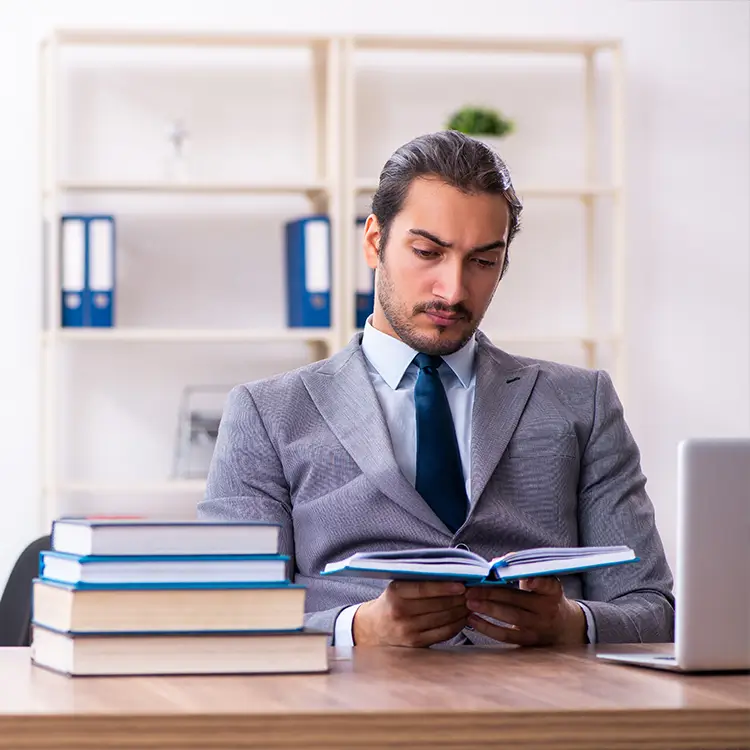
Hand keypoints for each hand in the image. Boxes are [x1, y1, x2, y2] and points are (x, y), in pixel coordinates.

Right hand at [353, 580, 468, 646]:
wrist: (374, 628)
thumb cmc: (392, 601)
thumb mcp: (398, 586)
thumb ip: (419, 580)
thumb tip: (450, 573)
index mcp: (395, 593)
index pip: (423, 588)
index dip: (444, 587)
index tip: (462, 584)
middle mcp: (400, 613)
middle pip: (438, 605)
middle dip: (459, 598)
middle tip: (473, 592)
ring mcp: (408, 631)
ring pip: (443, 619)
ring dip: (461, 610)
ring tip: (471, 603)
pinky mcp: (416, 644)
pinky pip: (443, 634)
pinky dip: (457, 625)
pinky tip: (464, 617)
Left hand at [465, 576, 586, 645]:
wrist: (562, 625)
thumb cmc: (542, 595)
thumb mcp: (540, 580)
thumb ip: (520, 568)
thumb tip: (495, 563)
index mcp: (552, 591)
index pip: (547, 585)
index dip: (538, 582)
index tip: (528, 579)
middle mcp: (547, 609)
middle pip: (518, 600)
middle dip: (492, 594)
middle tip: (471, 589)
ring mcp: (538, 627)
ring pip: (511, 618)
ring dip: (488, 610)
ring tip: (470, 603)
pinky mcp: (528, 640)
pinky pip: (506, 636)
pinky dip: (488, 628)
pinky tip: (473, 619)